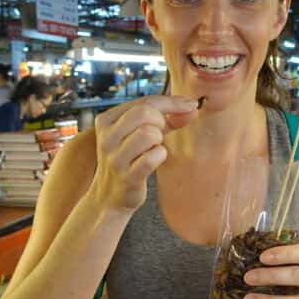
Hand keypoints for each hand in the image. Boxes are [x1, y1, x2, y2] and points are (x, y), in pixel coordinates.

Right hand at [89, 95, 198, 212]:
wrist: (110, 196)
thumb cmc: (130, 160)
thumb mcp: (142, 134)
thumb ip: (168, 119)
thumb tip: (192, 107)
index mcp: (107, 120)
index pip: (144, 101)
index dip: (172, 102)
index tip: (191, 105)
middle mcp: (107, 137)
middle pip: (145, 113)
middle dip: (161, 122)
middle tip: (159, 136)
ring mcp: (115, 157)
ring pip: (149, 133)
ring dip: (159, 141)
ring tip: (152, 149)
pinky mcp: (127, 176)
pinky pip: (152, 158)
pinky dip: (159, 156)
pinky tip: (154, 161)